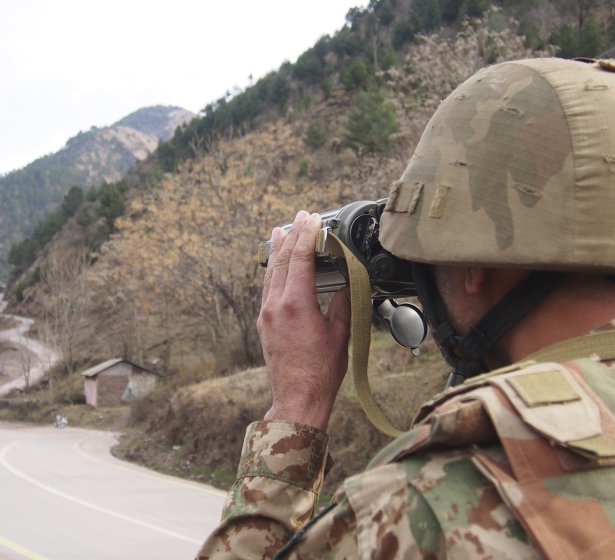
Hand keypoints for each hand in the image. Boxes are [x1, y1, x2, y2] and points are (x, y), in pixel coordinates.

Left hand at [257, 211, 350, 430]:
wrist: (298, 398)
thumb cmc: (321, 371)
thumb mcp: (340, 332)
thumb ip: (343, 303)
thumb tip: (350, 283)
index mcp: (296, 304)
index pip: (300, 258)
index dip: (308, 235)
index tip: (314, 218)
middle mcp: (275, 305)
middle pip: (282, 260)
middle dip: (292, 234)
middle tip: (300, 216)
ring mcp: (266, 314)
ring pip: (270, 272)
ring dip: (278, 249)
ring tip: (281, 230)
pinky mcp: (264, 323)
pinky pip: (267, 288)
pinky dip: (273, 270)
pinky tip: (277, 264)